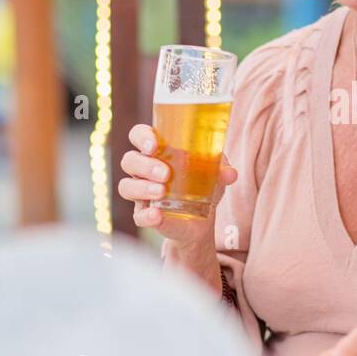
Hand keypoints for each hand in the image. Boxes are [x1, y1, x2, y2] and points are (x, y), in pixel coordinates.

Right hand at [117, 123, 236, 246]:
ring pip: (126, 186)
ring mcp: (141, 193)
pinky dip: (146, 216)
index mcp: (158, 151)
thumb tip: (230, 173)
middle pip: (129, 160)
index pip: (138, 135)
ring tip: (161, 192)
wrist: (202, 220)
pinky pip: (138, 216)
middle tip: (165, 173)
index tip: (154, 144)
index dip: (141, 137)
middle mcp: (143, 170)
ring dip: (142, 188)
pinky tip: (157, 215)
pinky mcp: (145, 215)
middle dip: (144, 165)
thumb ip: (221, 168)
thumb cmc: (203, 185)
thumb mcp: (215, 173)